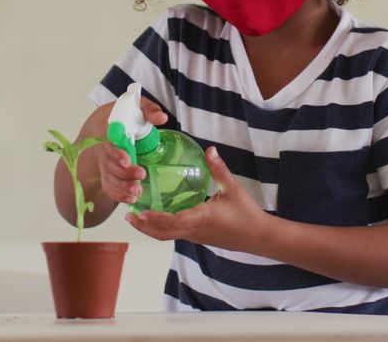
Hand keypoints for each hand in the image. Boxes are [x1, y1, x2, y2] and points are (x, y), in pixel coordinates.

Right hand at [94, 98, 167, 203]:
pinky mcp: (108, 174)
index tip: (128, 161)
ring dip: (122, 187)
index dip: (117, 154)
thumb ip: (149, 110)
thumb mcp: (137, 107)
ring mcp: (104, 164)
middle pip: (109, 165)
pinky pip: (109, 187)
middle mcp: (103, 150)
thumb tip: (162, 118)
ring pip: (109, 179)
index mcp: (109, 132)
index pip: (109, 144)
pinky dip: (118, 195)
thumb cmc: (125, 115)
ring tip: (137, 192)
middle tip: (141, 175)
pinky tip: (131, 199)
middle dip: (125, 173)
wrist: (105, 123)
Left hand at [125, 146, 269, 252]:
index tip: (139, 212)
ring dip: (151, 227)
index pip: (172, 222)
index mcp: (201, 219)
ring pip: (167, 236)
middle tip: (128, 214)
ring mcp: (196, 237)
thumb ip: (219, 169)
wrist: (259, 237)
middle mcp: (194, 231)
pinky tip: (159, 215)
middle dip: (143, 226)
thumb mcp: (233, 189)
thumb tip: (210, 150)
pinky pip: (176, 234)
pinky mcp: (199, 238)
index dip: (154, 219)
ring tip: (137, 215)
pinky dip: (163, 227)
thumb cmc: (247, 214)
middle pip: (162, 234)